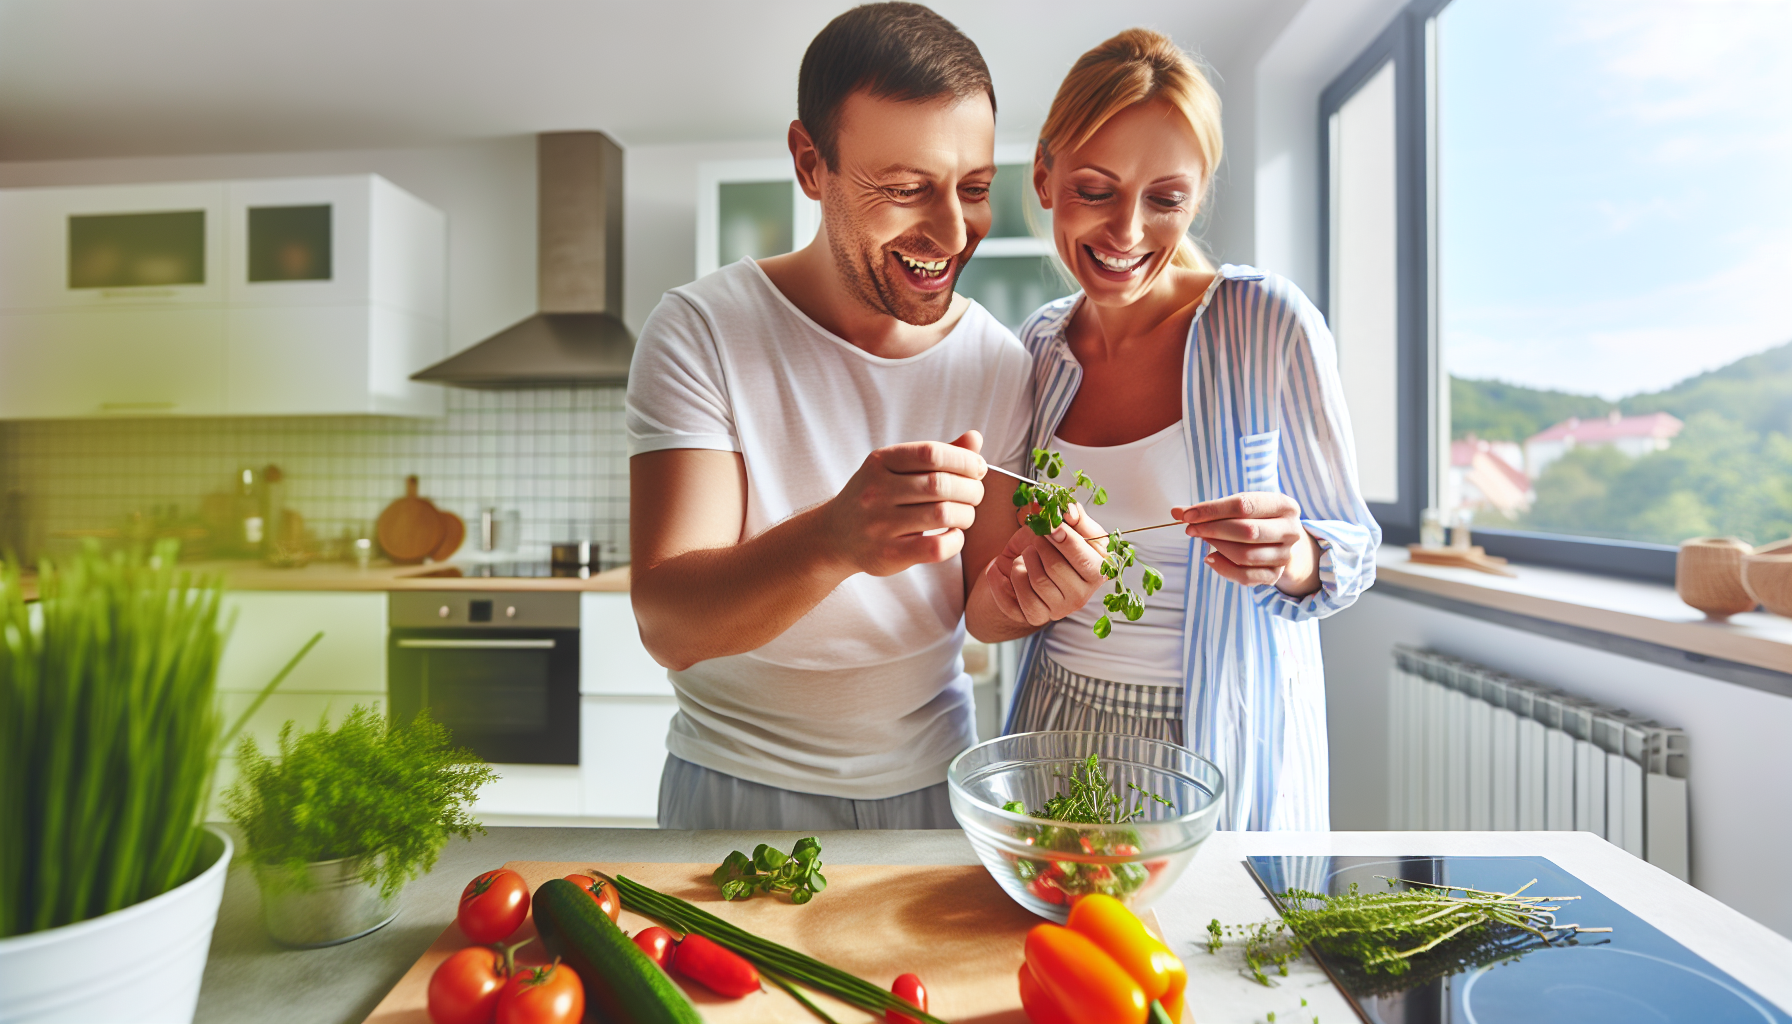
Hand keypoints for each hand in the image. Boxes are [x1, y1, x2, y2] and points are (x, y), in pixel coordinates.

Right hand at [819, 431, 986, 576]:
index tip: (978, 469)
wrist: (835, 535)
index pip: (931, 453)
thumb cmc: (876, 497)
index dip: (964, 460)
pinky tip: (954, 535)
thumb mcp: (896, 468)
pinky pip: (935, 548)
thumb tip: (975, 439)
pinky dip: (956, 541)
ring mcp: (879, 524)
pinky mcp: (887, 554)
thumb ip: (937, 455)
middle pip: (940, 484)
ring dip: (966, 514)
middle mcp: (875, 491)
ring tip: (965, 515)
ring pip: (942, 514)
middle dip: (970, 489)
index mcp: (879, 462)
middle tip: (975, 495)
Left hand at [981, 500, 1108, 626]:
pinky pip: (1017, 599)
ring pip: (1037, 581)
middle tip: (1036, 538)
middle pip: (1056, 568)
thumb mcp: (1065, 526)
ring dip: (1024, 560)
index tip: (1051, 525)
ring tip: (1026, 554)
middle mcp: (1082, 595)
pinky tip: (1011, 567)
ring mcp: (1059, 609)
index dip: (1067, 540)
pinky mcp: (1036, 617)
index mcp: (1098, 571)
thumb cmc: (1049, 544)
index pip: (1087, 561)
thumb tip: (1068, 509)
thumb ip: (1072, 515)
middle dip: (1041, 546)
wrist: (1023, 565)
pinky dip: (1008, 577)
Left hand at [1174, 492, 1319, 594]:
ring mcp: (1285, 556)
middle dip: (1212, 529)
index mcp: (1285, 505)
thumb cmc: (1258, 518)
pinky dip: (1223, 568)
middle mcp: (1291, 530)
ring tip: (1202, 539)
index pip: (1244, 505)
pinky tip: (1210, 558)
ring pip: (1245, 555)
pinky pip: (1245, 577)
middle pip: (1247, 531)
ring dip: (1217, 547)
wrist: (1283, 541)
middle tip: (1191, 529)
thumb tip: (1176, 512)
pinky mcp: (1276, 576)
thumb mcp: (1241, 506)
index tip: (1187, 514)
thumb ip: (1210, 509)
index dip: (1212, 510)